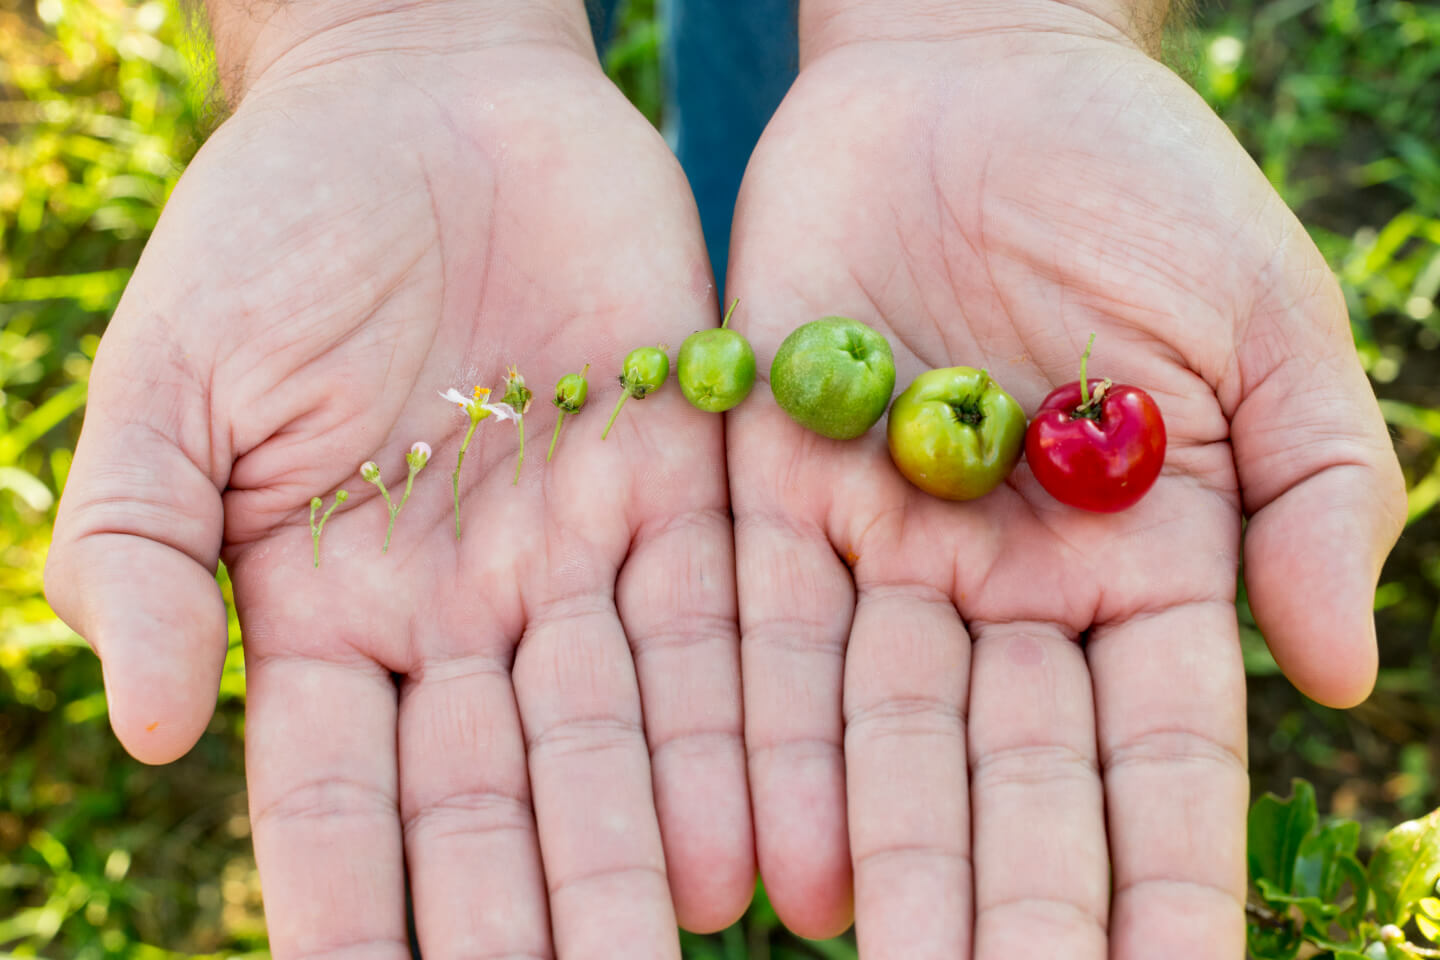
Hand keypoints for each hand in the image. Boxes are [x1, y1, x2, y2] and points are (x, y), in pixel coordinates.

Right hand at [45, 5, 752, 953]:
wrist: (430, 96)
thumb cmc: (274, 225)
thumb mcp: (177, 377)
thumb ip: (145, 543)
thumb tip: (150, 722)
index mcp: (332, 606)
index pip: (337, 793)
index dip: (346, 902)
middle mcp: (467, 609)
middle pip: (498, 793)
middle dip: (525, 914)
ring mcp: (582, 553)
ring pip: (623, 731)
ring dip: (649, 844)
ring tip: (683, 944)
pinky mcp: (688, 479)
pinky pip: (722, 616)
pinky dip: (743, 715)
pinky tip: (771, 815)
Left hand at [725, 2, 1405, 955]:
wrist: (974, 75)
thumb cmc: (1144, 184)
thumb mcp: (1267, 322)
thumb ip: (1318, 489)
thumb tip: (1337, 672)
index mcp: (1140, 563)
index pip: (1159, 758)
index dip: (1166, 882)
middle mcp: (1002, 584)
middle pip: (1003, 776)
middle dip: (1003, 906)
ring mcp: (882, 541)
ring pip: (870, 728)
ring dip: (867, 849)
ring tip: (860, 959)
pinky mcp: (769, 483)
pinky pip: (757, 624)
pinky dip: (755, 733)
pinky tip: (752, 844)